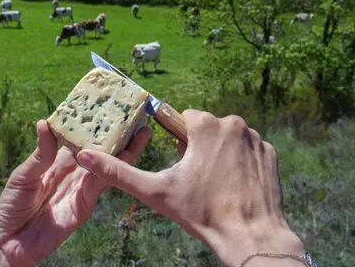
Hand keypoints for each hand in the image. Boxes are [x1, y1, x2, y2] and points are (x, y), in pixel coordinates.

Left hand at [0, 120, 150, 266]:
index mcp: (57, 162)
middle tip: (134, 116)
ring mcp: (81, 189)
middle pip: (99, 151)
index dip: (92, 124)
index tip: (106, 106)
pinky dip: (109, 172)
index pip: (79, 139)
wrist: (9, 242)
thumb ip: (41, 153)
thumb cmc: (11, 205)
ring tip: (140, 133)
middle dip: (116, 136)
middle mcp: (73, 173)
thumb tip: (45, 123)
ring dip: (123, 152)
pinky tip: (122, 156)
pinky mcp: (84, 206)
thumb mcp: (24, 174)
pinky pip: (98, 186)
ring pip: (106, 167)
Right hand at [77, 110, 303, 266]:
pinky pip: (248, 149)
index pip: (183, 119)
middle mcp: (233, 123)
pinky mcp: (270, 152)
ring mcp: (255, 138)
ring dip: (220, 154)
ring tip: (217, 184)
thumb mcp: (155, 191)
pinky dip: (240, 163)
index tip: (183, 164)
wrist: (250, 236)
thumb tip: (85, 156)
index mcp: (205, 125)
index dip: (180, 143)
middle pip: (206, 128)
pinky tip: (236, 185)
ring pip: (227, 138)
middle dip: (199, 148)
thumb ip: (118, 172)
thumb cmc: (201, 212)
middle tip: (198, 179)